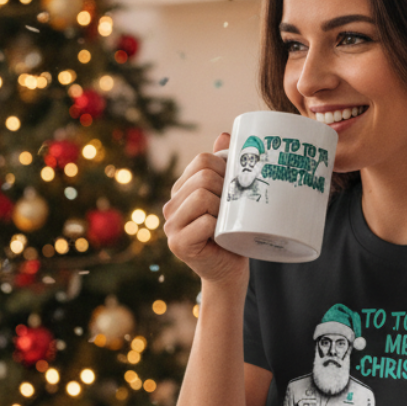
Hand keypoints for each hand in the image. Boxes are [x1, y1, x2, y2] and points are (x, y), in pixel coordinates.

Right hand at [162, 133, 248, 286]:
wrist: (230, 270)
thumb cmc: (233, 233)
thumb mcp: (230, 197)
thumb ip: (224, 167)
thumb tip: (225, 135)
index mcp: (181, 190)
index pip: (202, 161)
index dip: (225, 168)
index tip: (235, 186)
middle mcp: (171, 206)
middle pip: (203, 176)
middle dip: (226, 188)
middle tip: (234, 207)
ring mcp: (171, 225)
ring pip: (202, 196)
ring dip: (223, 208)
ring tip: (227, 221)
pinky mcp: (178, 244)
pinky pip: (204, 222)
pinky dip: (218, 226)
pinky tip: (220, 235)